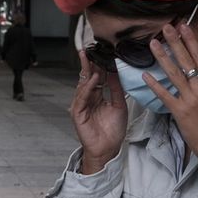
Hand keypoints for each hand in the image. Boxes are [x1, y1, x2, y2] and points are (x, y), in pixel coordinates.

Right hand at [70, 50, 127, 174]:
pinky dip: (88, 87)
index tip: (102, 52)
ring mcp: (81, 105)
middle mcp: (88, 98)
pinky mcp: (78, 113)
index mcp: (97, 96)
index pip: (97, 77)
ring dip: (88, 72)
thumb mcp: (119, 104)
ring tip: (92, 59)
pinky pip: (82, 97)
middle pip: (87, 77)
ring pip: (83, 85)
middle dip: (88, 63)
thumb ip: (116, 88)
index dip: (98, 65)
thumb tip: (116, 71)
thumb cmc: (113, 130)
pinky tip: (93, 78)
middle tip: (90, 49)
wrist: (109, 148)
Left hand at [145, 23, 197, 171]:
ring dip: (162, 57)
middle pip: (186, 61)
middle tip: (165, 27)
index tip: (184, 27)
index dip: (191, 42)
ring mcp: (190, 100)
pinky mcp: (179, 112)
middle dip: (175, 42)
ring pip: (174, 74)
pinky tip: (145, 75)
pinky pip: (165, 95)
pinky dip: (154, 85)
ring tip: (153, 44)